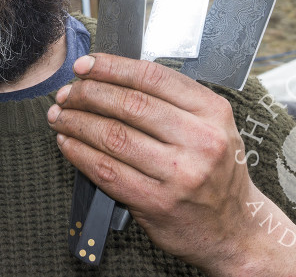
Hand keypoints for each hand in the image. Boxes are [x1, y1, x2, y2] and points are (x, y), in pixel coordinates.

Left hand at [46, 53, 256, 272]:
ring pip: (114, 136)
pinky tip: (68, 143)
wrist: (235, 229)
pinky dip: (80, 153)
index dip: (112, 67)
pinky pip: (107, 171)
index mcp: (212, 111)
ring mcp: (179, 175)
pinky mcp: (157, 203)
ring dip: (77, 122)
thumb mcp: (212, 125)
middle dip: (88, 93)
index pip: (152, 77)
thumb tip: (112, 76)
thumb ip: (173, 100)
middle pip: (129, 104)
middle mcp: (200, 140)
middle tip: (67, 93)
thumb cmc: (216, 171)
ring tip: (60, 116)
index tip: (85, 65)